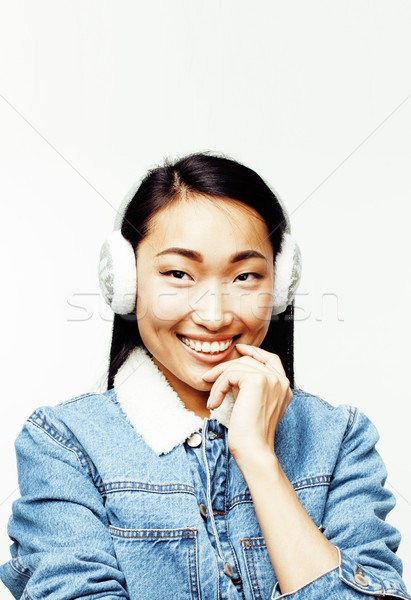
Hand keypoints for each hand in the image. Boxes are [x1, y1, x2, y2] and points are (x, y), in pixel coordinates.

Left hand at [201, 344, 292, 462]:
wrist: (254, 449)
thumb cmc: (251, 434)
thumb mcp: (254, 404)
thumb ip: (251, 386)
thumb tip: (232, 373)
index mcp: (283, 387)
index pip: (270, 359)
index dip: (253, 351)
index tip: (238, 349)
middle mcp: (281, 381)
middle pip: (248, 361)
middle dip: (225, 368)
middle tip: (208, 378)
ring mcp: (271, 379)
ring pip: (236, 367)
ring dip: (218, 382)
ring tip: (213, 400)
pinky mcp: (257, 380)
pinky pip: (230, 375)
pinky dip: (218, 388)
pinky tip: (215, 403)